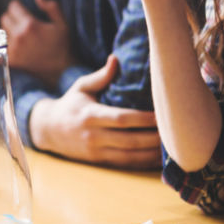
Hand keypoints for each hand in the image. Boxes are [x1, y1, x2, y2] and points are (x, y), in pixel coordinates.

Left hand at [0, 0, 73, 87]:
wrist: (60, 72)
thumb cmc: (62, 46)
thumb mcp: (62, 24)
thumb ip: (51, 7)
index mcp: (30, 25)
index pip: (12, 7)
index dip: (17, 7)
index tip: (22, 10)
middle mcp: (18, 36)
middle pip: (4, 18)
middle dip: (11, 18)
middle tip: (20, 23)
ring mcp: (12, 49)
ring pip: (1, 32)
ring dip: (8, 31)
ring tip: (20, 35)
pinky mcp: (10, 60)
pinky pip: (1, 46)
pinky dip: (6, 45)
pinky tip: (16, 46)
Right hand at [29, 56, 160, 168]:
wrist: (48, 130)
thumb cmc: (70, 104)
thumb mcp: (81, 87)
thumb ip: (101, 76)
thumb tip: (116, 59)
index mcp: (90, 115)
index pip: (121, 119)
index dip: (143, 119)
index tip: (162, 115)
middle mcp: (93, 136)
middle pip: (129, 140)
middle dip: (153, 139)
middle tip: (175, 133)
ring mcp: (96, 151)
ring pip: (130, 157)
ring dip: (152, 154)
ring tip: (172, 149)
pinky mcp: (99, 162)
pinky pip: (125, 164)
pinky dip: (143, 163)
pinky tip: (158, 159)